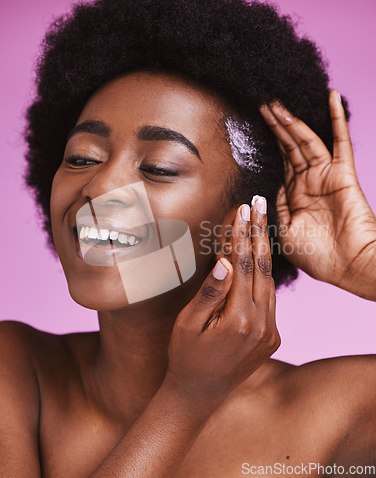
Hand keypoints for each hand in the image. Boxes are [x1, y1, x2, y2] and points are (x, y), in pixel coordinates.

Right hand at [164, 199, 278, 406]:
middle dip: (260, 232)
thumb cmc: (185, 357)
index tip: (242, 210)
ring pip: (270, 282)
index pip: (242, 266)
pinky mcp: (273, 338)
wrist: (199, 394)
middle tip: (259, 204)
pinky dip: (265, 276)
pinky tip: (260, 258)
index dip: (241, 235)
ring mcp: (271, 333)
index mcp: (239, 319)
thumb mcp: (188, 324)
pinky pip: (271, 299)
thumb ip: (210, 293)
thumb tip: (224, 260)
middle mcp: (262, 325)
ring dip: (264, 252)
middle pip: (262, 268)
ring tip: (261, 224)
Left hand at [260, 91, 375, 298]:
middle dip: (275, 127)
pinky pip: (341, 142)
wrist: (347, 266)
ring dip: (291, 122)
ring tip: (276, 103)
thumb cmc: (317, 256)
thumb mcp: (284, 234)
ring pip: (305, 141)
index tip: (254, 128)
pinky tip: (331, 97)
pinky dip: (337, 119)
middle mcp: (308, 182)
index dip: (268, 146)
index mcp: (294, 196)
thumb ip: (273, 212)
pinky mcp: (343, 173)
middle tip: (262, 105)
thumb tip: (260, 195)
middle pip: (289, 147)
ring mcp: (325, 176)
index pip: (280, 163)